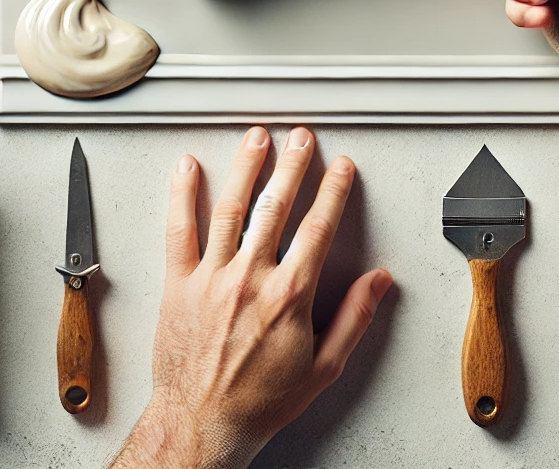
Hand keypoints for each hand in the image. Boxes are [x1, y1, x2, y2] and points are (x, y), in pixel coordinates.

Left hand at [111, 127, 392, 468]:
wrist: (202, 421)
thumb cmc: (260, 401)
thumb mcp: (323, 368)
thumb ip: (354, 319)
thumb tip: (380, 282)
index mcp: (289, 296)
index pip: (317, 229)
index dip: (332, 192)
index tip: (341, 168)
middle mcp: (250, 279)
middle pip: (276, 207)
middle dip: (292, 166)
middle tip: (301, 138)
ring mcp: (211, 278)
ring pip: (230, 209)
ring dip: (246, 167)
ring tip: (256, 138)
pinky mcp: (178, 284)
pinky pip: (179, 230)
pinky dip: (182, 195)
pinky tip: (188, 168)